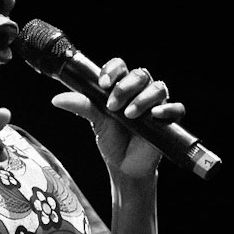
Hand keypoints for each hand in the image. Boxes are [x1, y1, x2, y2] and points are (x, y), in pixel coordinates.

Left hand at [51, 57, 184, 183]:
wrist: (124, 166)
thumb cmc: (112, 140)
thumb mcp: (95, 122)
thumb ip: (81, 107)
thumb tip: (57, 99)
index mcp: (122, 86)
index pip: (120, 66)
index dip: (112, 70)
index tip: (102, 84)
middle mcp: (140, 92)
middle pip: (140, 74)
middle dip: (125, 87)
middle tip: (112, 105)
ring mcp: (156, 105)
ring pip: (157, 88)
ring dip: (143, 98)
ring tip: (129, 115)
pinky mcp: (168, 120)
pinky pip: (176, 108)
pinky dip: (168, 109)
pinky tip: (155, 115)